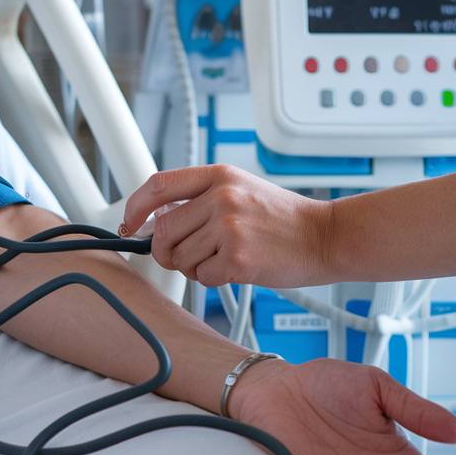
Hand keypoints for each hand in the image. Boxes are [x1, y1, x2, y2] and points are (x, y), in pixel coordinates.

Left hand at [121, 165, 331, 287]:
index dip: (135, 206)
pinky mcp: (238, 259)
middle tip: (187, 255)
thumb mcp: (241, 189)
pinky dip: (214, 279)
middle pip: (163, 231)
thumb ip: (200, 199)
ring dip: (196, 266)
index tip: (131, 223)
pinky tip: (238, 268)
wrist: (325, 237)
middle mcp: (222, 197)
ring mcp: (229, 228)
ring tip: (226, 257)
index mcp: (219, 175)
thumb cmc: (283, 218)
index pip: (158, 185)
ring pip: (180, 258)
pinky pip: (202, 277)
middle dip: (167, 251)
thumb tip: (155, 221)